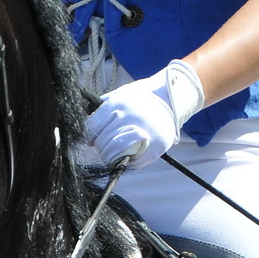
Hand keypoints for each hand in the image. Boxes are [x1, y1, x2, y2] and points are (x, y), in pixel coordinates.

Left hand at [86, 60, 203, 168]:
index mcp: (118, 104)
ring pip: (114, 155)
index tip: (93, 139)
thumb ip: (103, 109)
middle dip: (102, 147)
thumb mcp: (120, 95)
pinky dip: (129, 161)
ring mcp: (144, 132)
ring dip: (112, 157)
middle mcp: (129, 117)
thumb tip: (86, 127)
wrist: (172, 97)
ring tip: (117, 152)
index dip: (90, 136)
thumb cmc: (141, 98)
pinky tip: (132, 153)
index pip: (93, 127)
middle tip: (107, 145)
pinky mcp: (156, 146)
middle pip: (102, 143)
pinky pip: (133, 162)